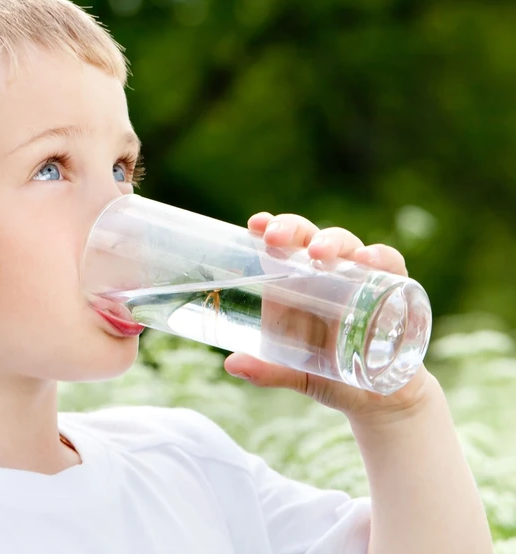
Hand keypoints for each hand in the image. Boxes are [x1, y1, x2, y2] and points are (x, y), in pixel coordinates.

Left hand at [223, 212, 440, 424]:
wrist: (378, 399)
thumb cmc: (329, 375)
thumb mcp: (296, 374)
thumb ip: (267, 371)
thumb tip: (231, 364)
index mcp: (296, 284)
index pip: (283, 245)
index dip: (271, 228)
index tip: (255, 224)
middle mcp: (326, 274)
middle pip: (310, 236)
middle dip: (293, 229)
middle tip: (276, 237)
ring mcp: (359, 278)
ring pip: (346, 244)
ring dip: (332, 241)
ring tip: (318, 251)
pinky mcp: (392, 288)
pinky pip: (390, 263)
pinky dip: (381, 257)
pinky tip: (368, 260)